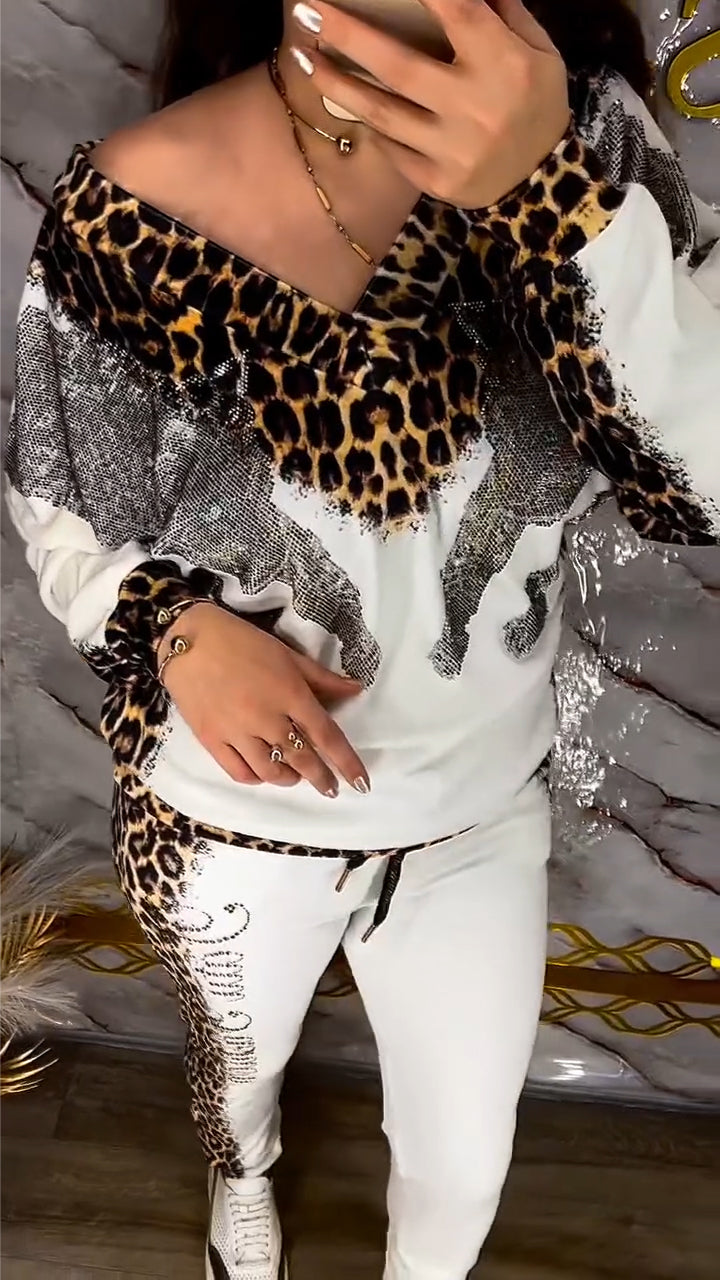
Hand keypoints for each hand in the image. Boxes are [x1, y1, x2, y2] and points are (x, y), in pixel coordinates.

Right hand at [158, 603, 369, 796]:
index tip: (362, 783)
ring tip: (296, 777)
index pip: (327, 735)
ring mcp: (237, 731)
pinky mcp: (211, 739)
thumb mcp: (287, 654)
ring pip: (271, 771)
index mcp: (289, 693)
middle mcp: (266, 717)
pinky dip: (256, 778)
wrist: (188, 639)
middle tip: (330, 788)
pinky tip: (263, 774)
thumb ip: (321, 678)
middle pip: (302, 758)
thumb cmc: (241, 641)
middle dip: (321, 778)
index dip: (347, 762)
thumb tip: (355, 690)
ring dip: (290, 779)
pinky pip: (239, 772)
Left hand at [291, 0, 569, 206]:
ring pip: (382, 113)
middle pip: (398, 66)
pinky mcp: (437, 180)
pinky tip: (347, 100)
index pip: (457, 12)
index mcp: (504, 63)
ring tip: (303, 57)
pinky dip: (370, 124)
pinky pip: (392, 148)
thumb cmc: (535, 102)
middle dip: (348, 36)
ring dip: (337, 83)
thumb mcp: (537, 51)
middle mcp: (475, 106)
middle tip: (306, 11)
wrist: (542, 183)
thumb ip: (501, 12)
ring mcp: (452, 149)